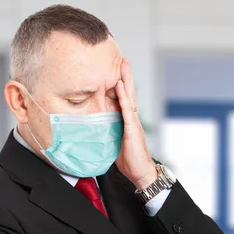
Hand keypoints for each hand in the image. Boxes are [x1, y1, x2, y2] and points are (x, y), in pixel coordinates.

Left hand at [114, 58, 156, 189]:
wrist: (140, 173)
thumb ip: (107, 133)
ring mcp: (133, 122)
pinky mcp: (132, 129)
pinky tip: (120, 85)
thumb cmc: (128, 161)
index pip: (123, 99)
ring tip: (122, 65)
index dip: (119, 85)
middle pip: (128, 93)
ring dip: (126, 80)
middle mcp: (131, 119)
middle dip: (124, 76)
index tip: (115, 71)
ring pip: (129, 97)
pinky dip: (124, 96)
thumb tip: (94, 129)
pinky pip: (127, 109)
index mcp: (126, 121)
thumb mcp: (113, 143)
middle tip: (122, 59)